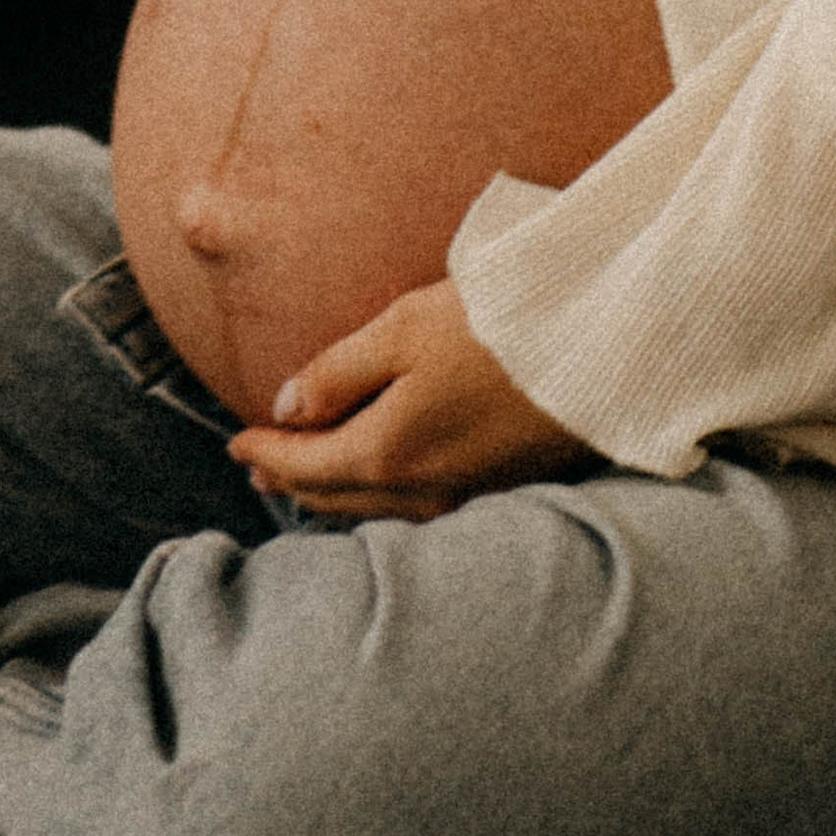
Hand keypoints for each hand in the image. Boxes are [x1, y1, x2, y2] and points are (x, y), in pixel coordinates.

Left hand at [227, 280, 586, 520]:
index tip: (234, 444)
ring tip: (307, 474)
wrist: (601, 350)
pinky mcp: (498, 489)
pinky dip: (379, 494)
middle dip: (293, 479)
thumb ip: (338, 371)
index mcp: (387, 452)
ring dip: (334, 490)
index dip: (265, 451)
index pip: (306, 463)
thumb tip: (287, 405)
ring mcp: (463, 497)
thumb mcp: (404, 329)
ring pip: (376, 507)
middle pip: (337, 495)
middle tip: (259, 464)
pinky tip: (380, 478)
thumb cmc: (499, 328)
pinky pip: (415, 507)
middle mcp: (421, 491)